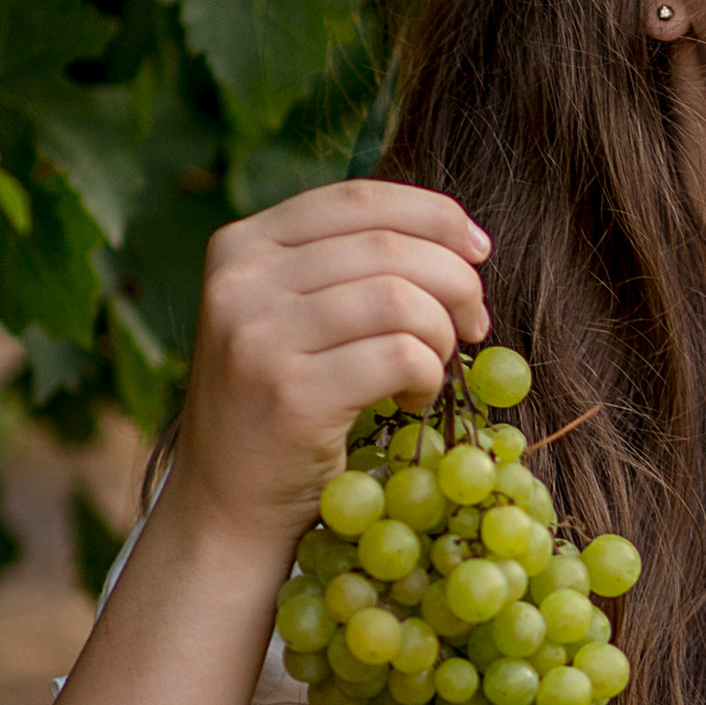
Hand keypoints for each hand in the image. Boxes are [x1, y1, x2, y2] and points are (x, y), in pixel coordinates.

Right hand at [167, 178, 494, 556]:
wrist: (226, 507)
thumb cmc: (278, 407)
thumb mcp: (291, 316)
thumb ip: (347, 267)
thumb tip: (459, 241)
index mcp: (241, 245)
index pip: (359, 198)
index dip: (436, 217)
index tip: (479, 252)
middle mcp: (241, 281)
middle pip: (391, 246)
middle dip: (456, 283)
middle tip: (474, 326)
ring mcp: (258, 336)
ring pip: (402, 299)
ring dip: (443, 337)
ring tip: (434, 370)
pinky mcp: (290, 393)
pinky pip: (402, 356)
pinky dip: (430, 377)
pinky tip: (414, 402)